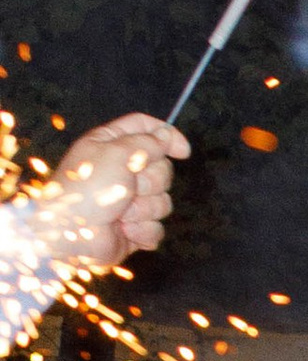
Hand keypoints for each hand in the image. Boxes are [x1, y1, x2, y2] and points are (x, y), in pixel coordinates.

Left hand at [23, 114, 186, 265]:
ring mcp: (129, 201)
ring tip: (120, 214)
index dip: (167, 136)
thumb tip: (166, 136)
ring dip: (144, 210)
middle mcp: (121, 170)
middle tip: (130, 188)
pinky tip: (125, 231)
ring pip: (163, 201)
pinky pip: (157, 228)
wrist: (70, 233)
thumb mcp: (117, 153)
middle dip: (151, 182)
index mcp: (112, 145)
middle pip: (162, 168)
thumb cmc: (87, 188)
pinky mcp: (134, 228)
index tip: (183, 151)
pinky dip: (143, 231)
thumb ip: (147, 142)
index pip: (146, 128)